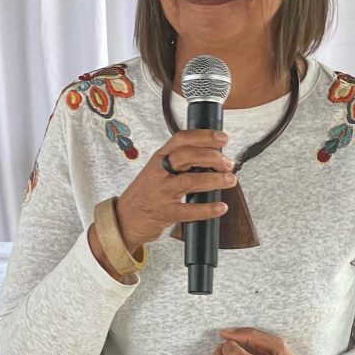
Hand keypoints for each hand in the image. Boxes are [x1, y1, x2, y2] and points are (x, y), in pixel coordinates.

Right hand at [115, 130, 237, 252]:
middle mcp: (159, 172)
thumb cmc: (145, 194)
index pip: (181, 139)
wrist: (125, 219)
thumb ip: (179, 162)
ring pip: (190, 181)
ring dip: (214, 180)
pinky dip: (207, 209)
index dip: (204, 136)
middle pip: (186, 156)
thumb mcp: (157, 170)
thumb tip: (211, 155)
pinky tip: (220, 207)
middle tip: (228, 163)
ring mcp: (161, 192)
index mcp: (159, 158)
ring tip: (230, 180)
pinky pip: (189, 211)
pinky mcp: (165, 213)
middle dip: (211, 156)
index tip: (222, 138)